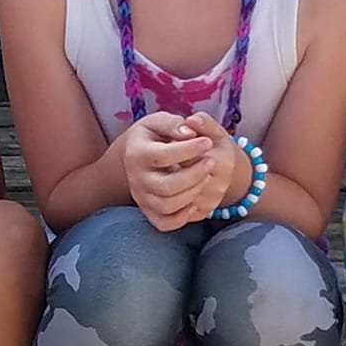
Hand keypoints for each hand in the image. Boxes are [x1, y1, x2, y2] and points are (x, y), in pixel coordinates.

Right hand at [120, 112, 224, 230]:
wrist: (135, 154)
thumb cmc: (152, 135)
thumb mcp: (158, 121)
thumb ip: (173, 124)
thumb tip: (189, 133)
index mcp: (136, 153)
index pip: (164, 156)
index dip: (190, 150)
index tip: (207, 142)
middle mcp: (136, 179)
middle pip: (166, 186)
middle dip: (194, 175)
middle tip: (210, 161)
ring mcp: (141, 197)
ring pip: (167, 206)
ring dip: (192, 193)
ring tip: (206, 177)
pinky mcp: (148, 210)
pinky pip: (164, 223)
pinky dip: (181, 217)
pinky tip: (193, 200)